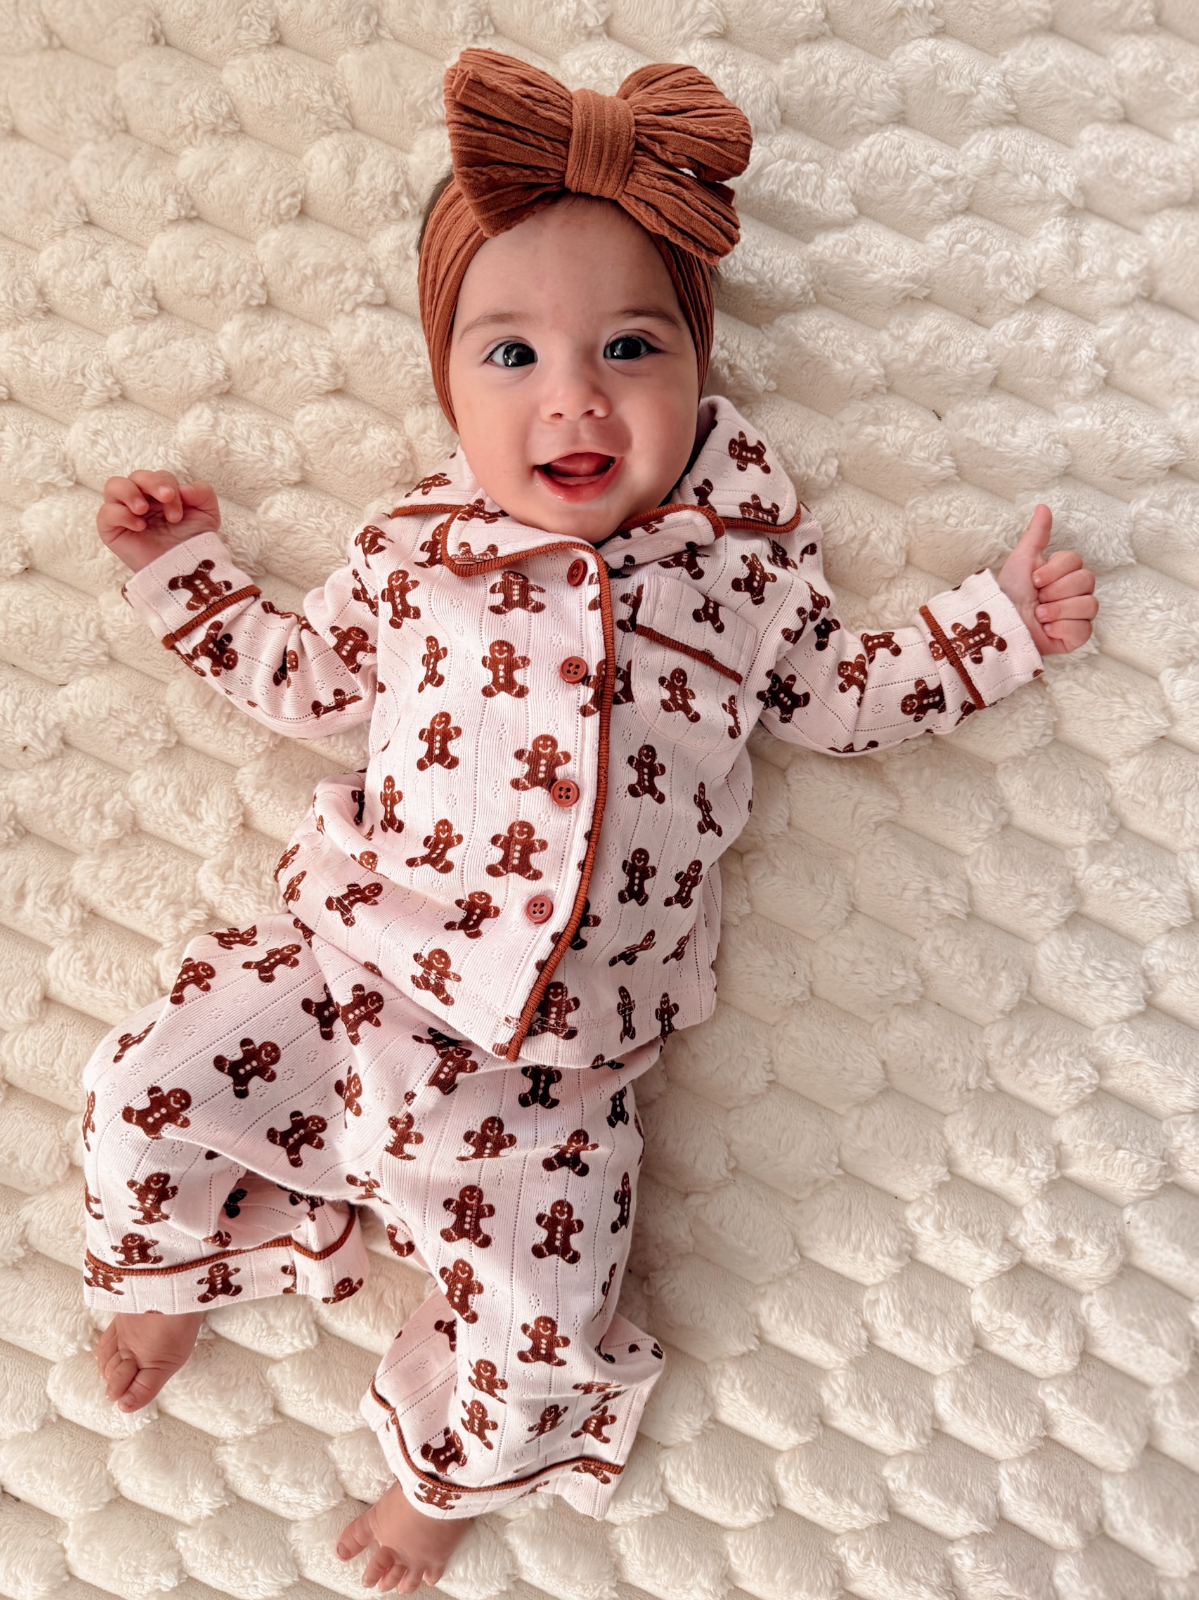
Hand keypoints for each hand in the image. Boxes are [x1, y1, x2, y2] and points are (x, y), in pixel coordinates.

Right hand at [98, 471, 220, 572]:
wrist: (183, 569)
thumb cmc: (192, 542)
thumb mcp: (207, 513)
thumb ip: (203, 492)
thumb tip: (184, 487)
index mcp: (160, 494)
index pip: (158, 476)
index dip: (169, 486)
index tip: (179, 512)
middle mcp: (141, 500)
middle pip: (137, 476)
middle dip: (153, 483)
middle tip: (166, 497)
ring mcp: (124, 513)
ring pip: (113, 486)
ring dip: (129, 492)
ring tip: (143, 509)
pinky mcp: (112, 530)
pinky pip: (105, 512)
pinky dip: (120, 514)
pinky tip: (139, 526)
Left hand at [996, 505, 1096, 655]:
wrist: (1001, 624)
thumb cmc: (1009, 592)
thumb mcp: (1022, 559)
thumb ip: (1037, 535)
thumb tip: (1043, 507)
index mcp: (1064, 573)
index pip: (1077, 562)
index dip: (1054, 571)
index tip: (1034, 580)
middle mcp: (1075, 593)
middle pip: (1086, 581)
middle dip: (1055, 590)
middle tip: (1037, 598)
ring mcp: (1078, 616)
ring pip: (1089, 605)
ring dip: (1057, 610)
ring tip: (1038, 615)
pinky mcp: (1076, 637)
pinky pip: (1083, 629)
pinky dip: (1061, 629)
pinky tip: (1046, 630)